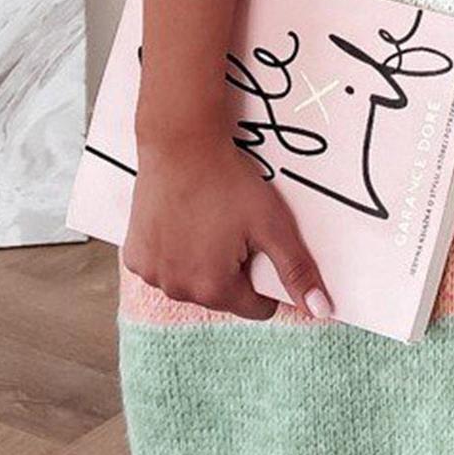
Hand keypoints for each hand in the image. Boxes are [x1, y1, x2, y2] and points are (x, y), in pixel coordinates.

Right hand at [123, 126, 333, 322]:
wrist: (181, 144)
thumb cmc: (228, 182)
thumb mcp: (273, 225)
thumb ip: (296, 271)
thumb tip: (320, 310)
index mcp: (213, 289)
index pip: (256, 307)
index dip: (265, 278)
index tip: (259, 245)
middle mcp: (177, 290)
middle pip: (221, 294)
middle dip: (232, 268)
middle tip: (232, 226)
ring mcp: (151, 274)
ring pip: (191, 281)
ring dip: (201, 262)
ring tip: (207, 221)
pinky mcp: (133, 256)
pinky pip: (163, 266)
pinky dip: (174, 252)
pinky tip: (182, 222)